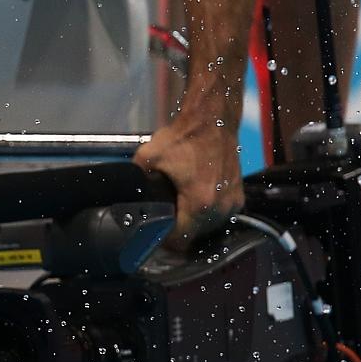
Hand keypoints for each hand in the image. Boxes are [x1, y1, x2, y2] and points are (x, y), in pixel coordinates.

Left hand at [134, 117, 243, 248]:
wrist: (212, 120)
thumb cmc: (184, 137)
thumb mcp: (149, 156)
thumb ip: (135, 179)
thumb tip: (122, 193)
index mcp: (200, 203)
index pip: (181, 240)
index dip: (164, 242)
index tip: (153, 235)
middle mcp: (220, 207)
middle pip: (195, 237)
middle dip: (178, 233)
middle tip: (161, 223)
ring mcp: (232, 202)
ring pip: (209, 229)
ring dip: (193, 225)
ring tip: (176, 214)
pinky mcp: (238, 196)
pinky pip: (219, 216)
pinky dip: (206, 215)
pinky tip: (192, 205)